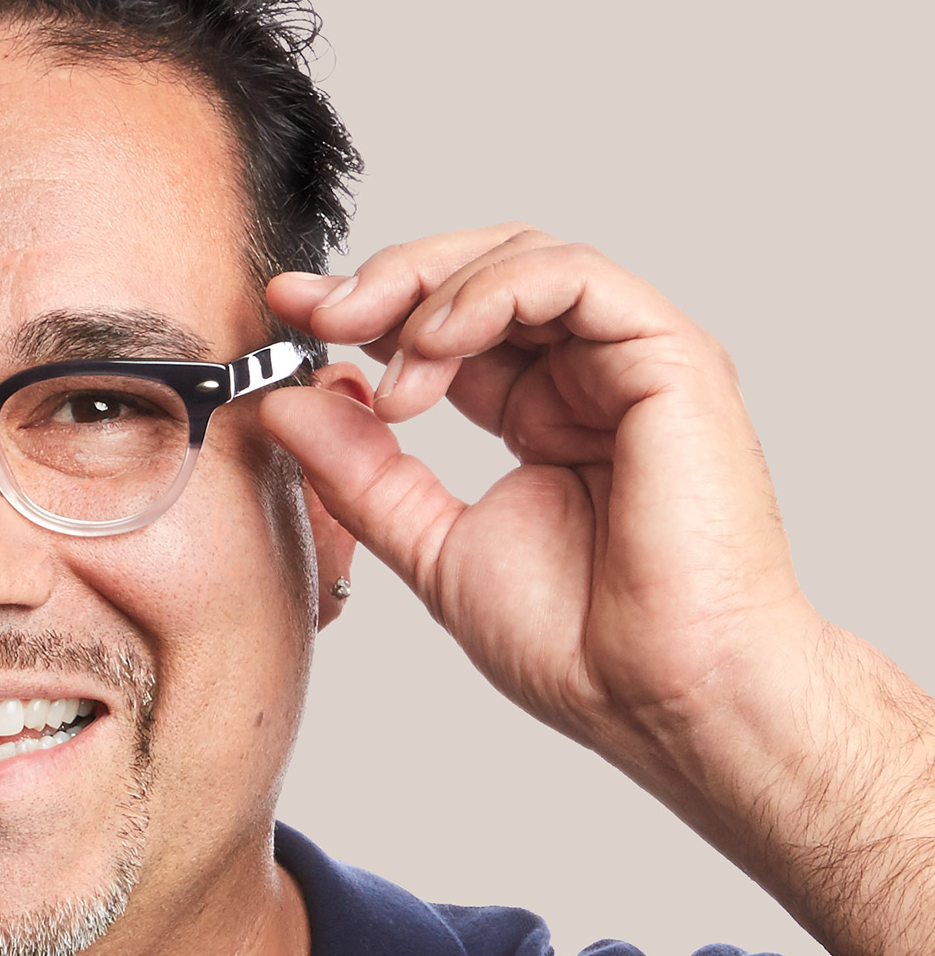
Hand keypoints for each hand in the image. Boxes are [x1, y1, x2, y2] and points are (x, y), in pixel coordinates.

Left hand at [263, 227, 817, 790]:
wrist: (657, 696)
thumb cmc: (575, 645)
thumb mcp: (429, 544)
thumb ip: (359, 473)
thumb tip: (286, 405)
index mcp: (537, 416)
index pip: (445, 328)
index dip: (364, 311)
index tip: (286, 313)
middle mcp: (586, 378)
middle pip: (480, 272)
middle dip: (385, 282)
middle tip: (312, 311)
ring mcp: (630, 363)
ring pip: (523, 259)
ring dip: (428, 292)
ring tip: (383, 376)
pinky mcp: (670, 357)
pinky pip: (574, 276)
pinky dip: (487, 296)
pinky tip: (431, 349)